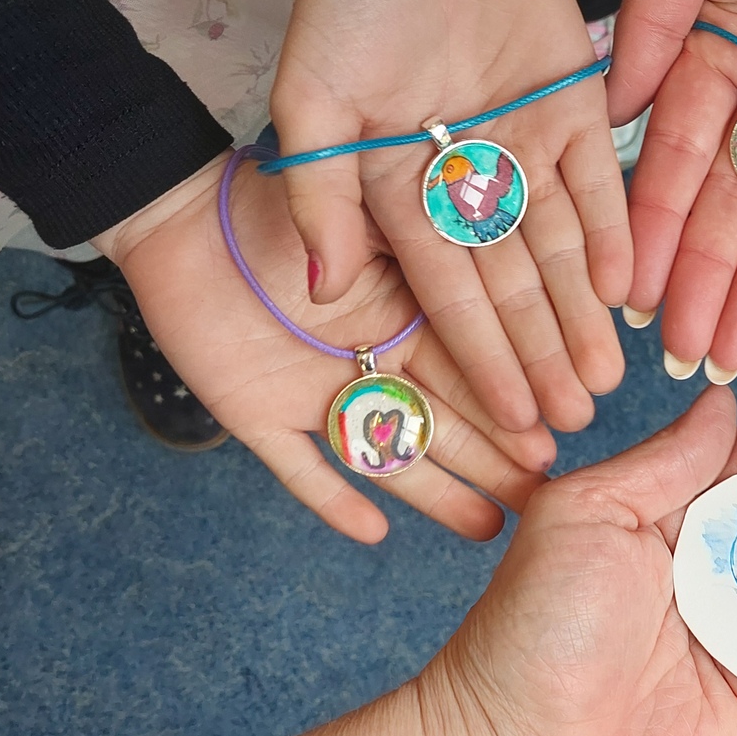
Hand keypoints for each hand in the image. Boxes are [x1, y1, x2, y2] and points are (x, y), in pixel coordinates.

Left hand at [97, 153, 553, 543]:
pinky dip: (331, 501)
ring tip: (489, 526)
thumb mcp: (358, 210)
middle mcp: (375, 363)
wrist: (178, 217)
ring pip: (390, 454)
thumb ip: (409, 250)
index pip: (473, 364)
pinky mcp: (259, 419)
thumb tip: (478, 265)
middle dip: (497, 456)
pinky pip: (300, 469)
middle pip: (446, 420)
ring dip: (437, 494)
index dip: (513, 395)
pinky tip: (372, 532)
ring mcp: (321, 396)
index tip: (557, 425)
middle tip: (546, 490)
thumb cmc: (273, 203)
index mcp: (407, 314)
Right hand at [269, 0, 631, 434]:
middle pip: (515, 286)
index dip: (482, 360)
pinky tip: (627, 290)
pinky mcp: (577, 109)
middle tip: (575, 418)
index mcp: (409, 196)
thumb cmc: (348, 3)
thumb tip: (322, 291)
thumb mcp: (313, 102)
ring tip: (606, 377)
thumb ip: (322, 196)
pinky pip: (602, 183)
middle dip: (543, 354)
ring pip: (563, 249)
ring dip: (583, 313)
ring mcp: (528, 149)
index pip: (451, 295)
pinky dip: (615, 232)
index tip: (512, 418)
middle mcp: (474, 185)